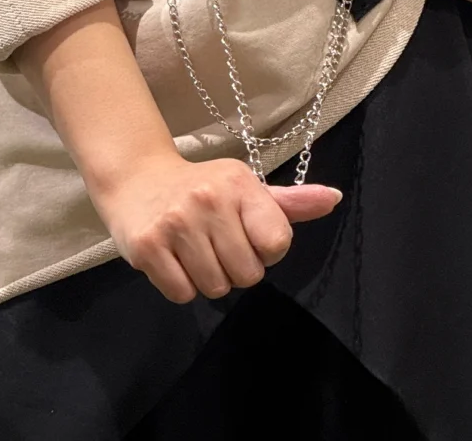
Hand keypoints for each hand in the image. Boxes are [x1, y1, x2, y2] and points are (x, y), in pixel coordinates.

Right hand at [92, 151, 341, 303]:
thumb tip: (334, 198)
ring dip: (207, 277)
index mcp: (240, 184)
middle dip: (235, 267)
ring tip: (193, 249)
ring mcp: (176, 223)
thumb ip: (291, 202)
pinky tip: (173, 257)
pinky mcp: (147, 246)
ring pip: (215, 288)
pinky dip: (180, 284)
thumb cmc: (202, 188)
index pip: (277, 244)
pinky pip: (182, 294)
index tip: (246, 233)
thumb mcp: (246, 189)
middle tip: (215, 243)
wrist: (136, 178)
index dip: (264, 250)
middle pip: (248, 275)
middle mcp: (208, 199)